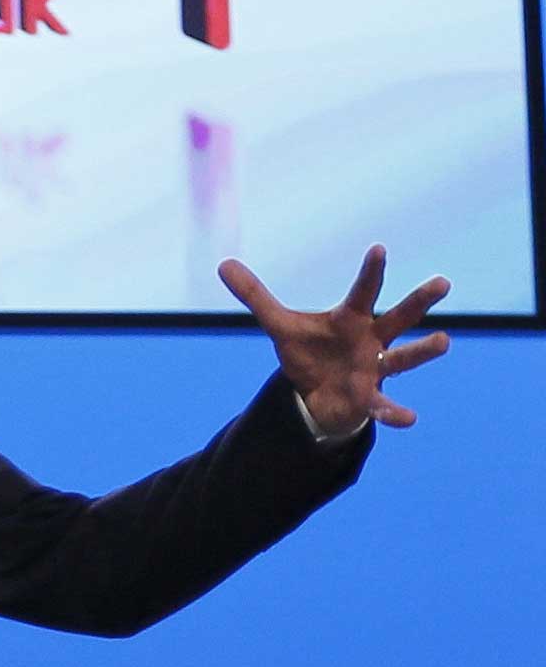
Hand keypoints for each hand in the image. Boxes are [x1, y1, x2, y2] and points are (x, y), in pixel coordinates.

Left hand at [218, 245, 449, 436]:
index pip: (362, 291)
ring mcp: (375, 369)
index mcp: (350, 319)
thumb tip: (223, 263)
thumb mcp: (278, 324)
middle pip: (398, 317)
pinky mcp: (369, 398)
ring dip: (422, 351)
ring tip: (443, 341)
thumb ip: (255, 296)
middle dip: (418, 301)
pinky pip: (386, 406)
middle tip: (442, 282)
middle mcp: (370, 340)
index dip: (370, 271)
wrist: (314, 393)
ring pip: (403, 358)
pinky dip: (395, 412)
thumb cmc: (308, 352)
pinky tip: (408, 418)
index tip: (379, 248)